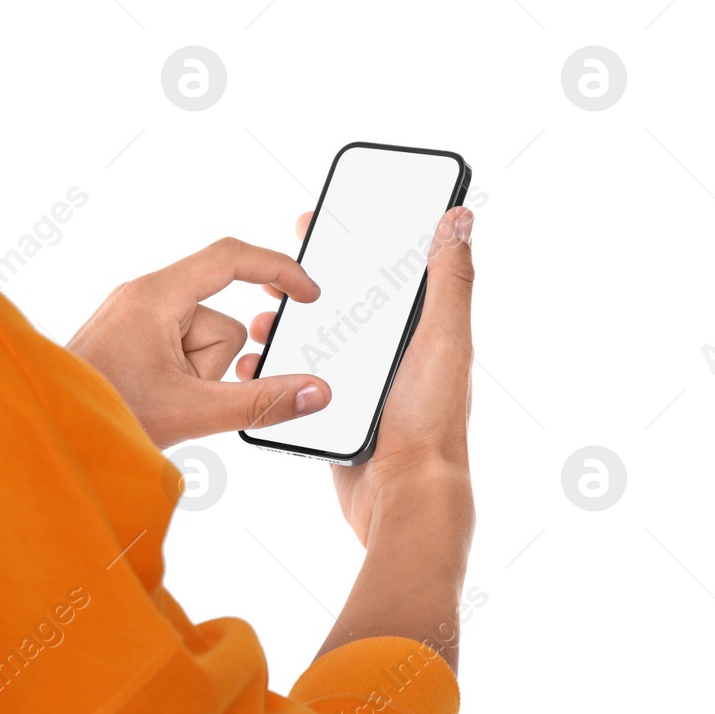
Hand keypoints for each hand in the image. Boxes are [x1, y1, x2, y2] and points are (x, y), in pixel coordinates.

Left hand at [67, 237, 332, 449]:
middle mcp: (145, 297)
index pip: (230, 259)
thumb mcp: (194, 411)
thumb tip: (315, 391)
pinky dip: (183, 379)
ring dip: (197, 378)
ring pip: (202, 342)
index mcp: (155, 296)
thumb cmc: (101, 414)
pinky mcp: (133, 340)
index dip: (278, 270)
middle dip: (215, 364)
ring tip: (161, 403)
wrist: (49, 435)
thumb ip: (262, 402)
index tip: (307, 294)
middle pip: (221, 320)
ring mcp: (136, 319)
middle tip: (186, 394)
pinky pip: (181, 351)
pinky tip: (157, 401)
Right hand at [240, 205, 475, 545]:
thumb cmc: (431, 418)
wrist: (403, 496)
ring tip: (261, 319)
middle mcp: (394, 353)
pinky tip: (255, 362)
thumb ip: (449, 280)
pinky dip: (277, 368)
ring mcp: (363, 383)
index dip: (358, 242)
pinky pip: (301, 381)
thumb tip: (459, 217)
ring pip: (318, 340)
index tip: (323, 221)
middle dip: (309, 282)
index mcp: (423, 329)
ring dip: (287, 325)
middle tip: (276, 269)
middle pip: (346, 302)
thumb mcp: (443, 338)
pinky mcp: (338, 411)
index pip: (389, 270)